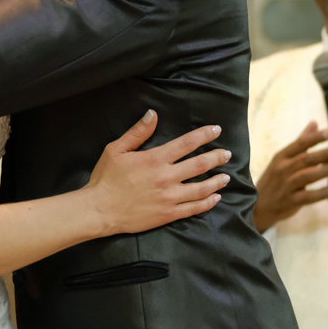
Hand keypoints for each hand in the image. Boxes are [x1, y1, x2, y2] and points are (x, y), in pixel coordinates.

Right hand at [85, 110, 229, 235]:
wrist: (100, 210)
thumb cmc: (106, 178)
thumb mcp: (116, 150)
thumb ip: (137, 132)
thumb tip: (152, 114)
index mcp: (155, 159)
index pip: (186, 143)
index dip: (204, 135)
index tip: (216, 130)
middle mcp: (166, 177)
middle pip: (200, 165)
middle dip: (217, 158)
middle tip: (227, 154)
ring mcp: (169, 197)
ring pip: (202, 188)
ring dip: (217, 181)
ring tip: (226, 177)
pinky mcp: (168, 214)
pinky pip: (194, 208)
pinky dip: (208, 202)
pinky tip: (215, 198)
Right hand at [253, 121, 327, 231]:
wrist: (259, 205)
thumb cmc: (275, 179)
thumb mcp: (283, 159)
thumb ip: (301, 141)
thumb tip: (314, 122)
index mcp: (282, 156)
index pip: (300, 143)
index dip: (316, 137)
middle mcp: (283, 169)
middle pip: (305, 159)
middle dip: (324, 153)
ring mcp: (286, 185)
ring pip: (306, 176)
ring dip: (324, 171)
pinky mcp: (290, 201)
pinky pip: (307, 197)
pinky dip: (320, 193)